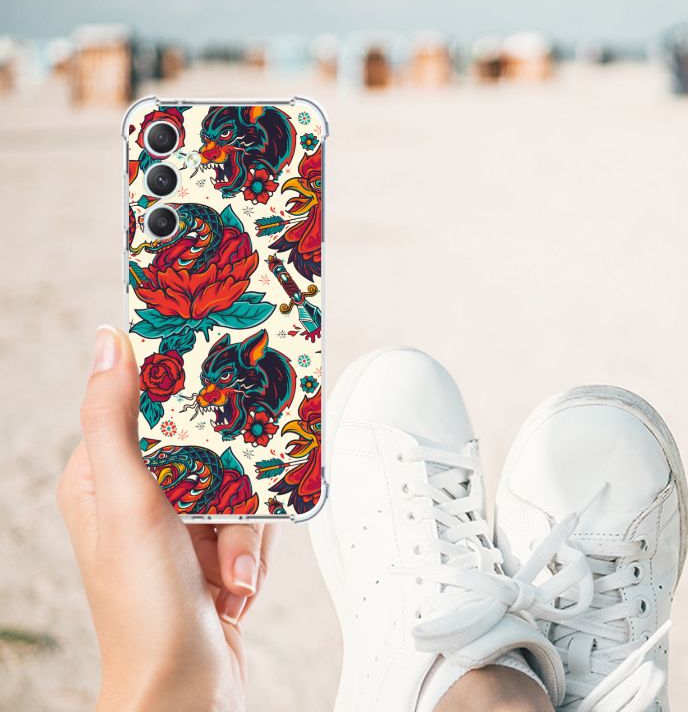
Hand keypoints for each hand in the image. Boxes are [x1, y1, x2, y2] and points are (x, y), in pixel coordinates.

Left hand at [58, 326, 274, 711]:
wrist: (185, 691)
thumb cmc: (146, 609)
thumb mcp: (129, 503)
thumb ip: (114, 422)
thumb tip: (107, 345)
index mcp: (101, 478)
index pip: (146, 407)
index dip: (186, 396)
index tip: (220, 383)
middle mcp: (138, 499)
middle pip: (208, 446)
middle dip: (232, 487)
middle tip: (229, 512)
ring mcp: (177, 527)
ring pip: (239, 486)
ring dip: (244, 532)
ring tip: (229, 570)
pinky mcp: (210, 551)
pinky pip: (252, 523)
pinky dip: (253, 553)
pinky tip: (236, 584)